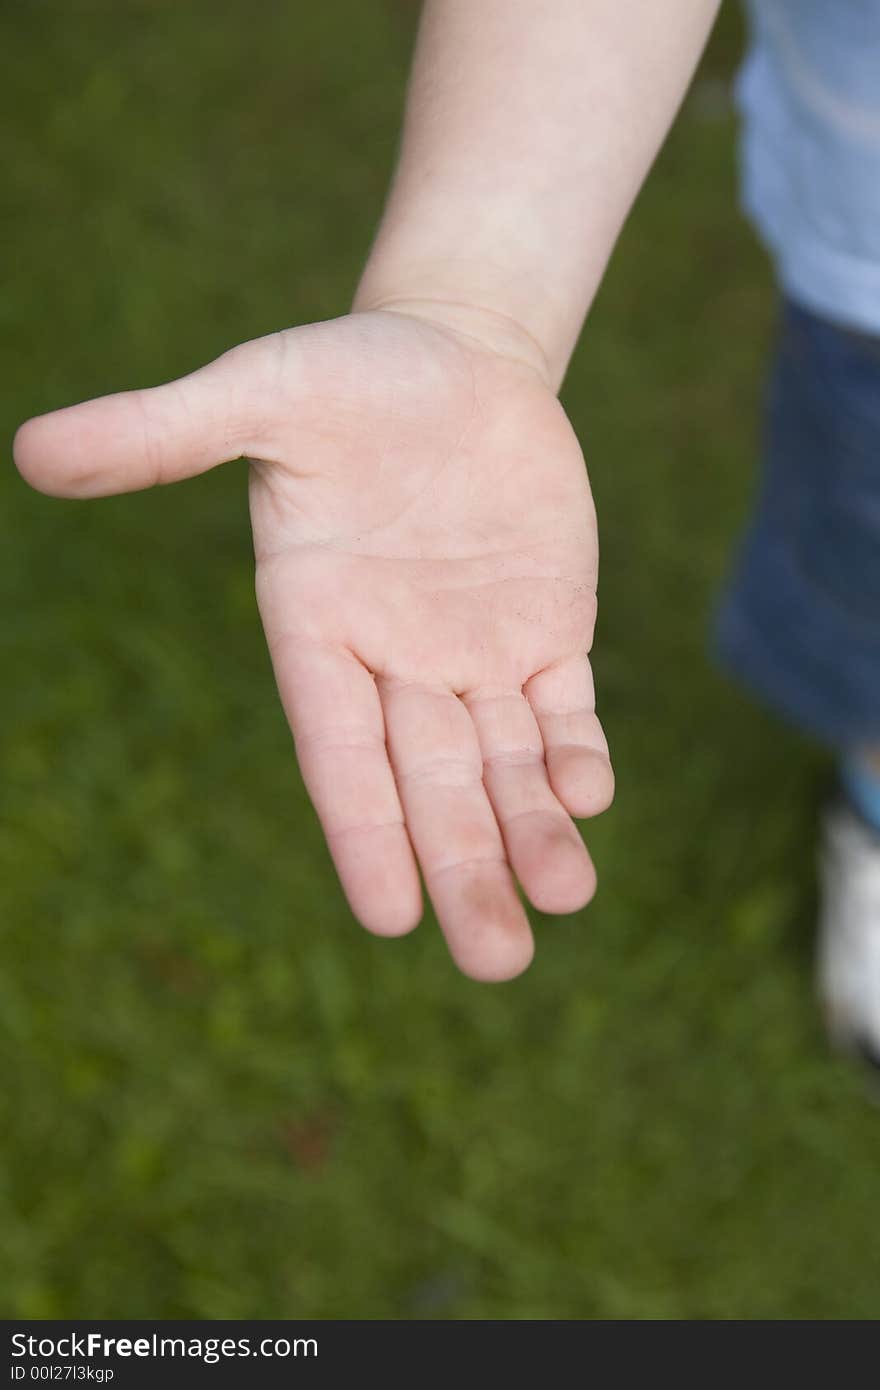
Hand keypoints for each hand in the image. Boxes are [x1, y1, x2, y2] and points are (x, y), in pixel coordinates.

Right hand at [14, 307, 612, 979]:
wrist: (456, 358)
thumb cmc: (348, 375)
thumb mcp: (260, 394)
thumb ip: (163, 432)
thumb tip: (30, 450)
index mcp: (317, 630)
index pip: (340, 753)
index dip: (367, 830)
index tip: (392, 915)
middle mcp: (394, 662)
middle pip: (431, 785)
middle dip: (465, 866)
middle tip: (497, 960)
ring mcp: (474, 653)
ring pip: (505, 767)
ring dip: (535, 832)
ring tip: (566, 899)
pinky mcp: (545, 630)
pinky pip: (564, 711)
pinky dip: (576, 757)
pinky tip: (591, 800)